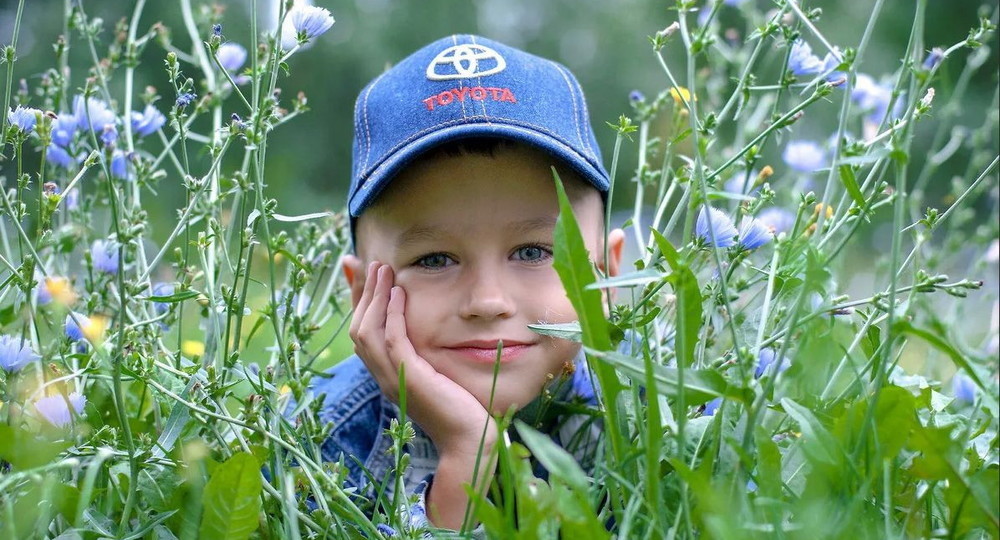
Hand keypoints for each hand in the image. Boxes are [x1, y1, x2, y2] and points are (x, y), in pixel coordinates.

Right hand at [349, 261, 497, 458]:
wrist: (469, 441)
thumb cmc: (461, 409)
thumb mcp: (438, 374)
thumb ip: (426, 354)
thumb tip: (426, 331)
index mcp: (387, 375)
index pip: (364, 332)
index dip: (358, 301)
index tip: (357, 271)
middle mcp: (384, 377)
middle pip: (358, 327)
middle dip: (361, 292)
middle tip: (367, 261)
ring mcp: (393, 379)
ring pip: (368, 332)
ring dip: (373, 297)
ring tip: (382, 268)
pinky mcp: (409, 378)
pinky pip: (392, 341)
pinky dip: (391, 315)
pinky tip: (398, 293)